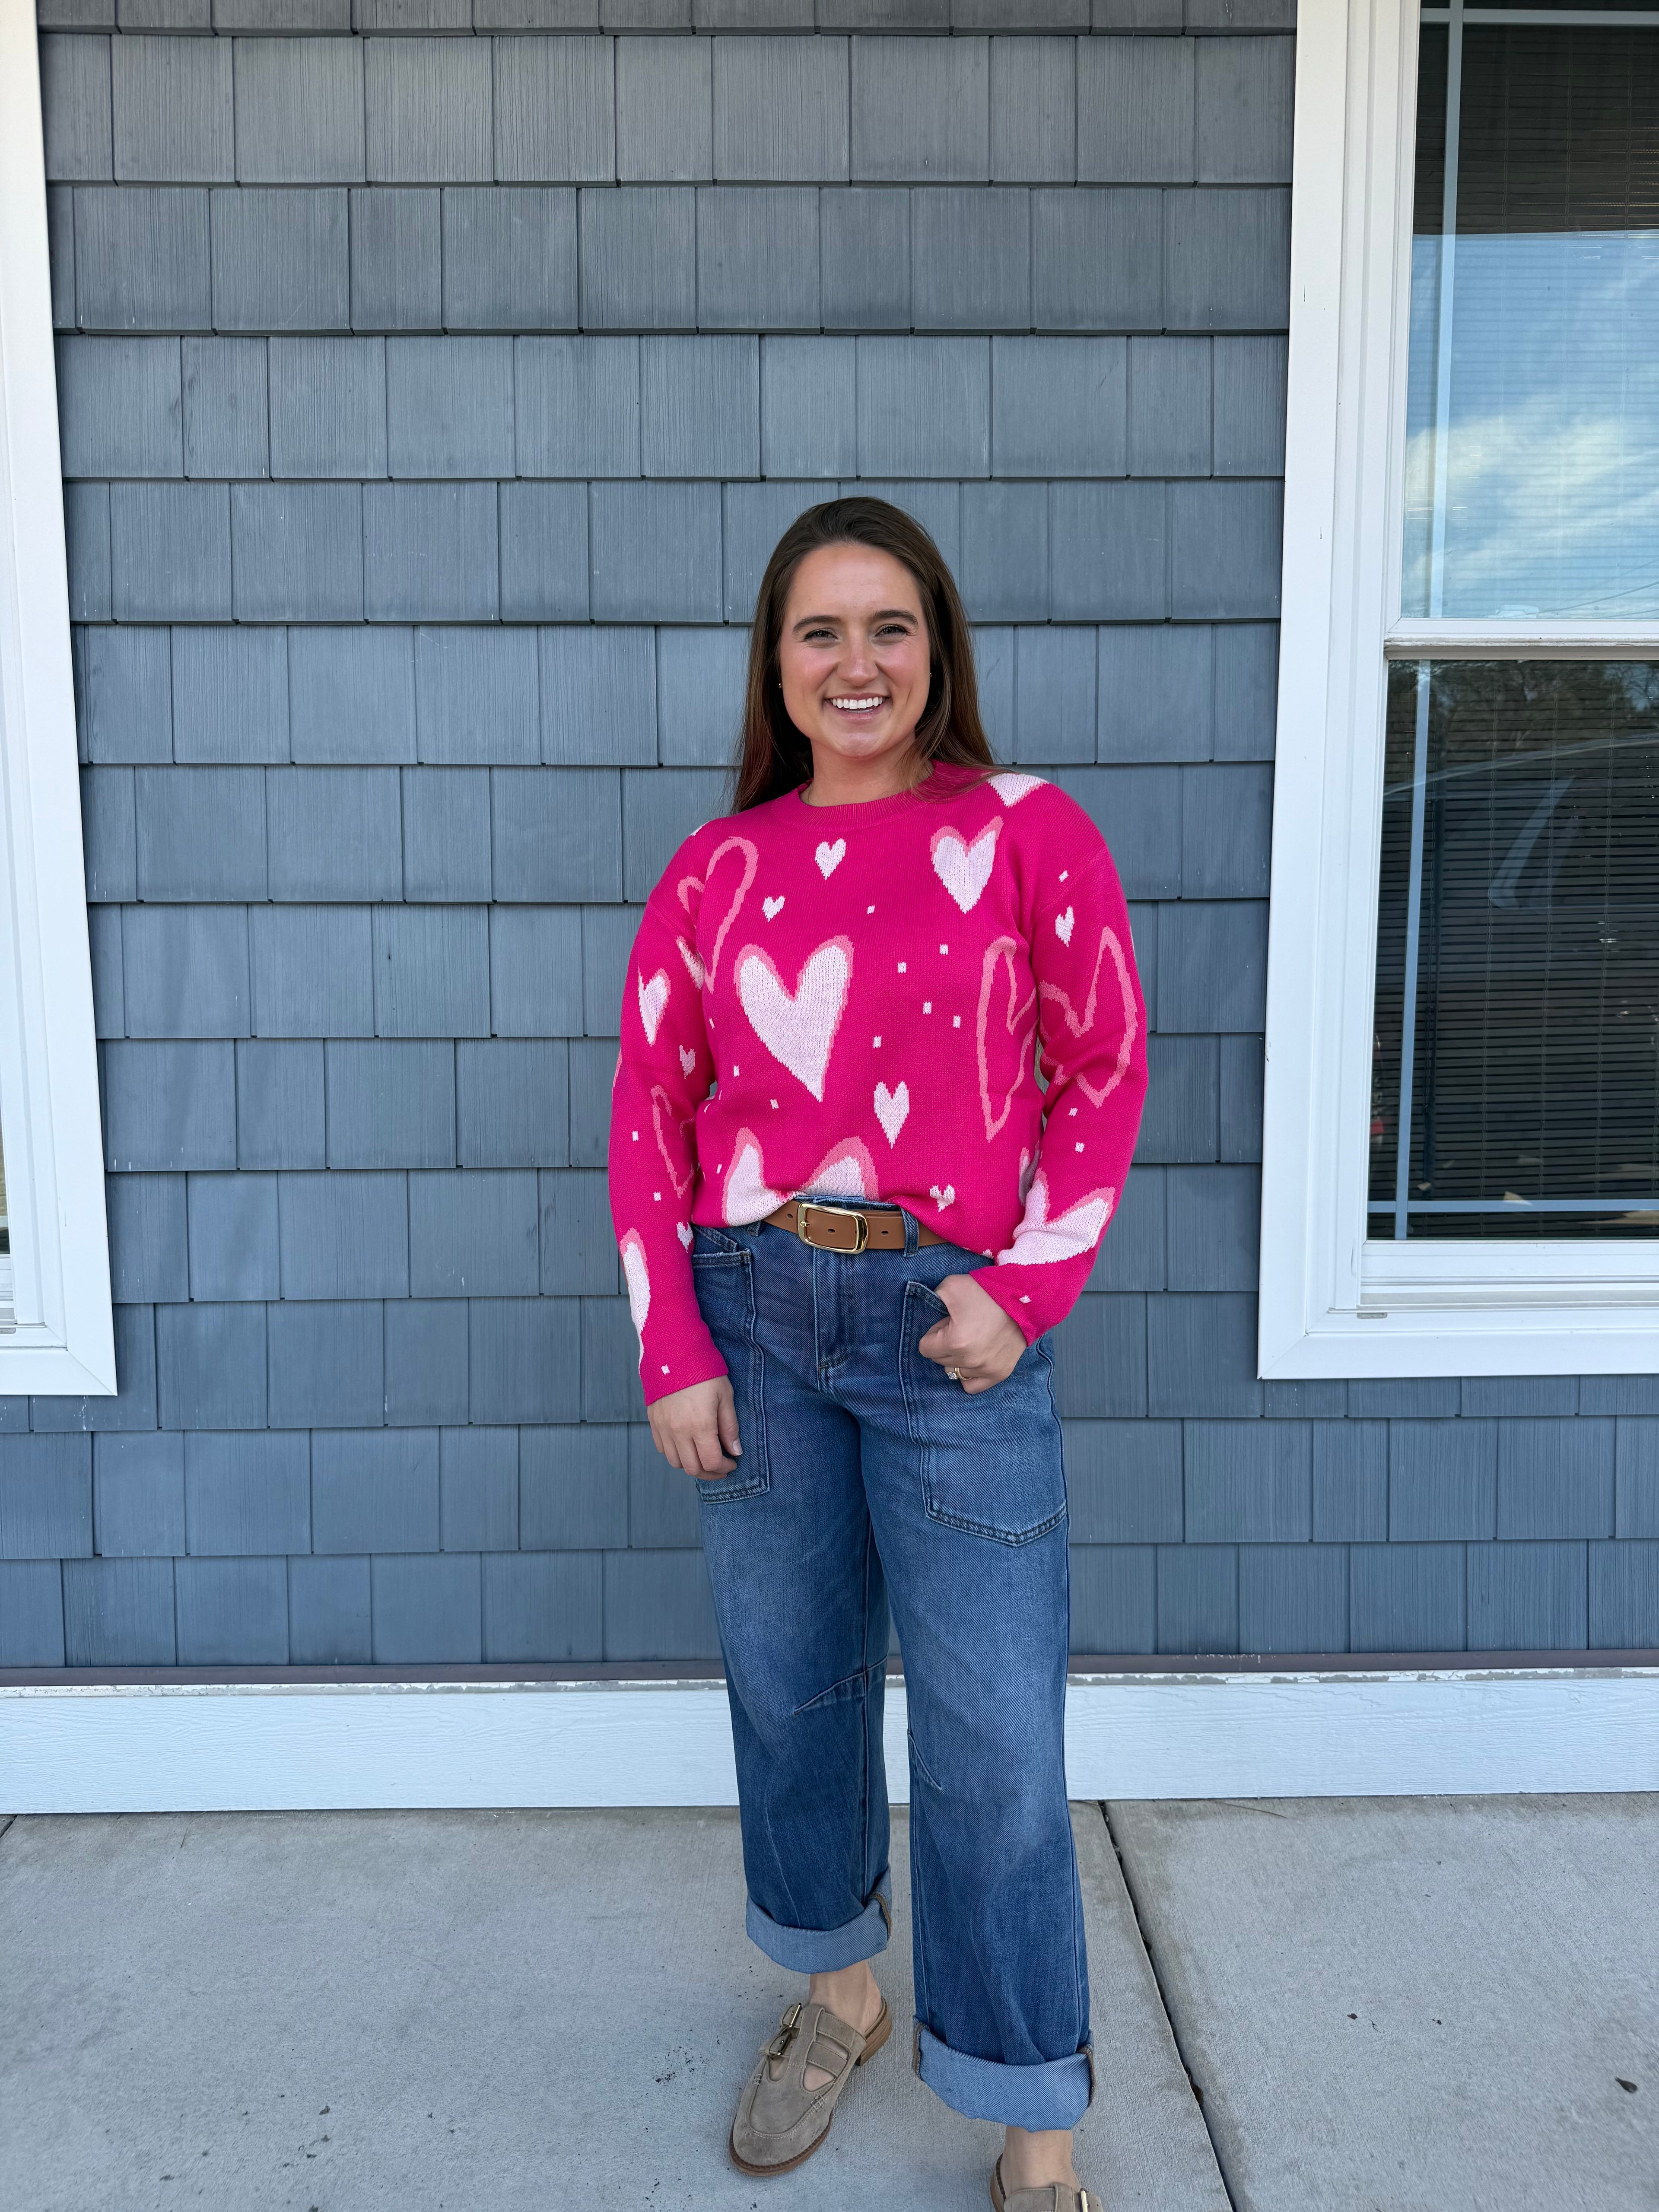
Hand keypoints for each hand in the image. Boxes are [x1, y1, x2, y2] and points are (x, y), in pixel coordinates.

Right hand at [648, 1374, 743, 1478]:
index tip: (732, 1463)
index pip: (711, 1462)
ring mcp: (663, 1427)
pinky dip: (675, 1454)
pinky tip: (687, 1446)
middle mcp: (678, 1431)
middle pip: (692, 1468)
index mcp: (700, 1425)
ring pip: (675, 1462)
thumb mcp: (725, 1396)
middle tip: (720, 1467)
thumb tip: (735, 1451)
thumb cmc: (704, 1371)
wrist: (674, 1351)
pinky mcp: (653, 1421)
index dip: (724, 1468)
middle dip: (709, 1473)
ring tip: (703, 1457)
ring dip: (691, 1465)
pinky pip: (662, 1448)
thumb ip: (730, 1427)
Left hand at [917, 1275, 1029, 1392]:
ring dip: (957, 1358)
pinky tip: (972, 1361)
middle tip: (960, 1328)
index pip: (925, 1348)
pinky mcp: (1000, 1373)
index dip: (934, 1333)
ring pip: (955, 1372)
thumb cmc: (985, 1292)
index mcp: (954, 1342)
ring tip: (970, 1341)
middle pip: (940, 1360)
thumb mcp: (950, 1286)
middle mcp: (970, 1361)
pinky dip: (969, 1374)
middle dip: (945, 1344)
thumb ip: (931, 1299)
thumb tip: (929, 1310)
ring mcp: (986, 1369)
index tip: (946, 1323)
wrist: (1022, 1298)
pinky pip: (973, 1385)